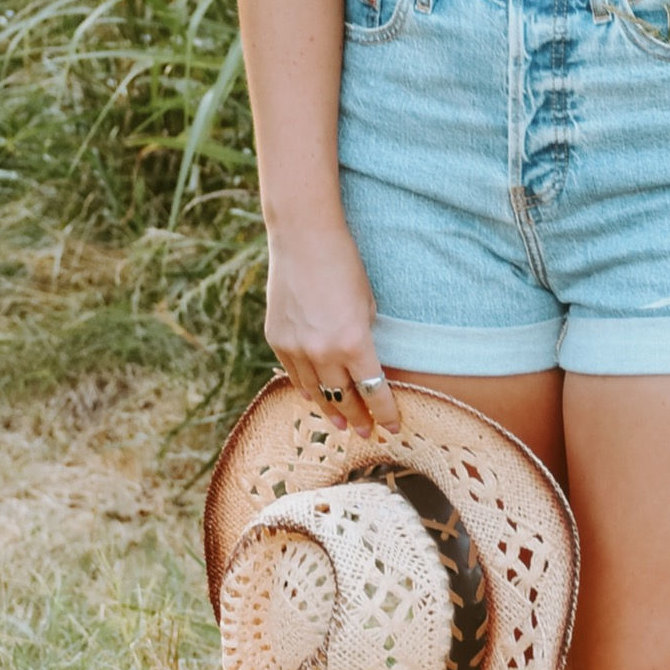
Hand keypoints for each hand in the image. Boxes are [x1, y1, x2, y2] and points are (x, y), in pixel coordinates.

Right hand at [263, 214, 402, 437]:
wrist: (303, 237)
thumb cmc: (344, 263)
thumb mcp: (367, 303)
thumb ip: (364, 336)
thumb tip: (364, 363)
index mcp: (354, 343)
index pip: (374, 391)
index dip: (385, 412)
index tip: (392, 426)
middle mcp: (323, 352)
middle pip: (344, 398)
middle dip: (359, 418)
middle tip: (367, 432)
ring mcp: (296, 348)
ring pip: (316, 393)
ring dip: (331, 410)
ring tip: (342, 423)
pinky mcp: (277, 339)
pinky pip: (293, 374)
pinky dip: (306, 388)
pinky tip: (313, 397)